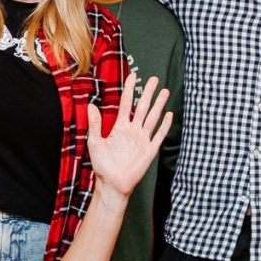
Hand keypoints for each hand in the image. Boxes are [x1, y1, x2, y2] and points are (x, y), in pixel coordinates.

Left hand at [85, 75, 172, 200]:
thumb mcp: (95, 142)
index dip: (130, 89)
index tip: (133, 76)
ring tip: (164, 92)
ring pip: (152, 118)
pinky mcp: (150, 150)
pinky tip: (168, 115)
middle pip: (143, 107)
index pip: (126, 103)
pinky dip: (164, 125)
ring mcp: (142, 139)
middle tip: (154, 79)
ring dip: (159, 104)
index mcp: (120, 127)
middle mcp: (133, 130)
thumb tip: (91, 106)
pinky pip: (159, 135)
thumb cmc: (102, 165)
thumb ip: (95, 124)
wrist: (112, 184)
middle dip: (148, 92)